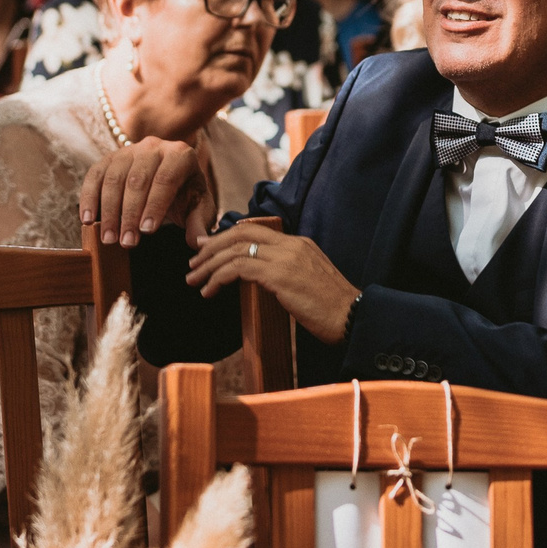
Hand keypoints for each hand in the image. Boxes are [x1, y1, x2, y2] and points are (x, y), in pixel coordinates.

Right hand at [77, 137, 215, 248]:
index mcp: (180, 155)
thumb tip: (199, 243)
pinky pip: (95, 176)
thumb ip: (199, 224)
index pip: (166, 179)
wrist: (167, 179)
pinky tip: (87, 220)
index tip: (147, 231)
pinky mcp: (109, 158)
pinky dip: (89, 198)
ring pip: (114, 179)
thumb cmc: (184, 196)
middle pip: (137, 180)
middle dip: (130, 214)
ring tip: (109, 238)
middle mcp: (154, 147)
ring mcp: (129, 150)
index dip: (155, 205)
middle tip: (126, 242)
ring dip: (109, 211)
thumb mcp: (198, 208)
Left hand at [185, 224, 358, 343]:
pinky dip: (218, 278)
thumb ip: (286, 273)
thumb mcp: (308, 281)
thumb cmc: (332, 308)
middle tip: (194, 262)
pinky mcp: (279, 275)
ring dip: (209, 265)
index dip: (227, 237)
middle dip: (212, 246)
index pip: (255, 230)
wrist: (352, 317)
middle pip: (240, 233)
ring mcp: (285, 258)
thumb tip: (260, 279)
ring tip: (194, 281)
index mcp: (298, 243)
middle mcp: (290, 244)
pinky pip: (238, 268)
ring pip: (235, 250)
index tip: (208, 249)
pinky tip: (209, 291)